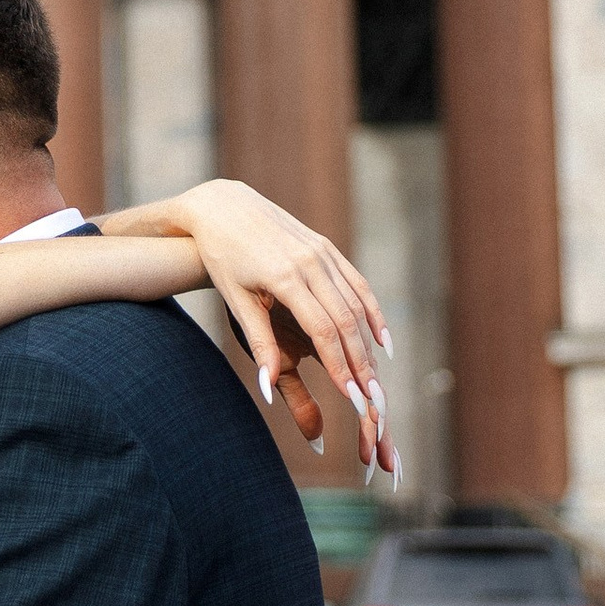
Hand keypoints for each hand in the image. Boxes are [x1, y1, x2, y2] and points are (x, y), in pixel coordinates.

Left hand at [173, 183, 397, 478]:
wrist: (223, 207)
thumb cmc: (222, 258)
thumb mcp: (235, 301)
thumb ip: (260, 344)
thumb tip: (268, 389)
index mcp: (285, 277)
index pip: (323, 331)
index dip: (339, 366)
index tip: (352, 397)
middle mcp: (309, 263)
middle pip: (346, 321)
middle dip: (361, 363)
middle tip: (373, 398)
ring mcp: (321, 252)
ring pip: (355, 304)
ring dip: (368, 344)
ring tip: (376, 378)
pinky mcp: (325, 247)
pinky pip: (357, 283)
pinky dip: (372, 312)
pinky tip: (383, 340)